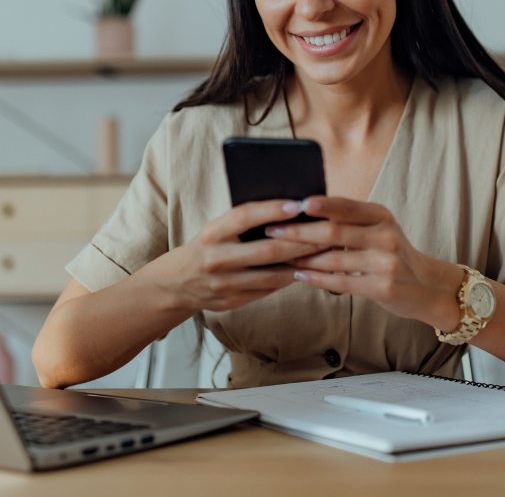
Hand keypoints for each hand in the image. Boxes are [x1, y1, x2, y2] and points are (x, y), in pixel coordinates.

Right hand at [142, 199, 324, 313]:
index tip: (298, 203)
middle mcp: (217, 259)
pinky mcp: (233, 301)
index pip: (244, 217)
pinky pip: (268, 289)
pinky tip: (307, 270)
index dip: (272, 210)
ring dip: (301, 263)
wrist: (177, 283)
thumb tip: (289, 209)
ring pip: (272, 274)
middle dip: (301, 242)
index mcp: (212, 233)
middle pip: (267, 250)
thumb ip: (244, 221)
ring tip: (324, 252)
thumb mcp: (217, 229)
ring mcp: (225, 284)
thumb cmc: (207, 246)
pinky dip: (289, 278)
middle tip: (326, 233)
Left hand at [266, 197, 465, 331]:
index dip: (320, 205)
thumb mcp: (380, 228)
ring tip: (279, 255)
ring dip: (302, 258)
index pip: (346, 206)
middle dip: (300, 232)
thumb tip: (305, 210)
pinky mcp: (383, 288)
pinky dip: (316, 279)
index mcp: (382, 216)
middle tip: (272, 230)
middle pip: (335, 232)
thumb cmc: (392, 253)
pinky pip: (341, 282)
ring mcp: (386, 263)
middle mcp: (386, 236)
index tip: (294, 204)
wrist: (427, 286)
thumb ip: (350, 220)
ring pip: (334, 259)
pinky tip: (299, 275)